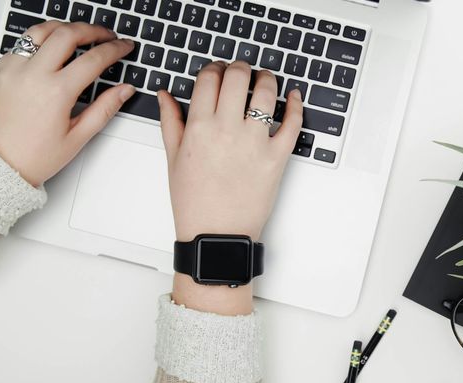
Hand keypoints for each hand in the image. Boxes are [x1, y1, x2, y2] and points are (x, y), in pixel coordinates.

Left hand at [0, 22, 135, 186]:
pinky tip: (50, 49)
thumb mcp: (76, 138)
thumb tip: (124, 91)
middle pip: (67, 34)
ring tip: (78, 33)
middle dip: (92, 30)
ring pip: (41, 31)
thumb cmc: (31, 157)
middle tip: (106, 35)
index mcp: (56, 92)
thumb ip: (104, 109)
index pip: (94, 59)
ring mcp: (13, 69)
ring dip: (64, 28)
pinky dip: (40, 40)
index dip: (114, 49)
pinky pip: (22, 44)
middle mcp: (33, 74)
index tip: (123, 47)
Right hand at [159, 61, 303, 313]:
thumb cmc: (194, 202)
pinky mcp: (277, 158)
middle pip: (238, 77)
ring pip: (266, 93)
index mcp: (199, 127)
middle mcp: (227, 130)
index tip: (218, 71)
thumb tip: (166, 95)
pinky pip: (292, 123)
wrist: (216, 235)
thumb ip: (170, 121)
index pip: (209, 78)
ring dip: (267, 79)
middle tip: (242, 71)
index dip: (214, 68)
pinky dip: (296, 105)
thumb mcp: (173, 159)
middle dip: (240, 67)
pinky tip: (293, 97)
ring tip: (265, 79)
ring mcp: (255, 143)